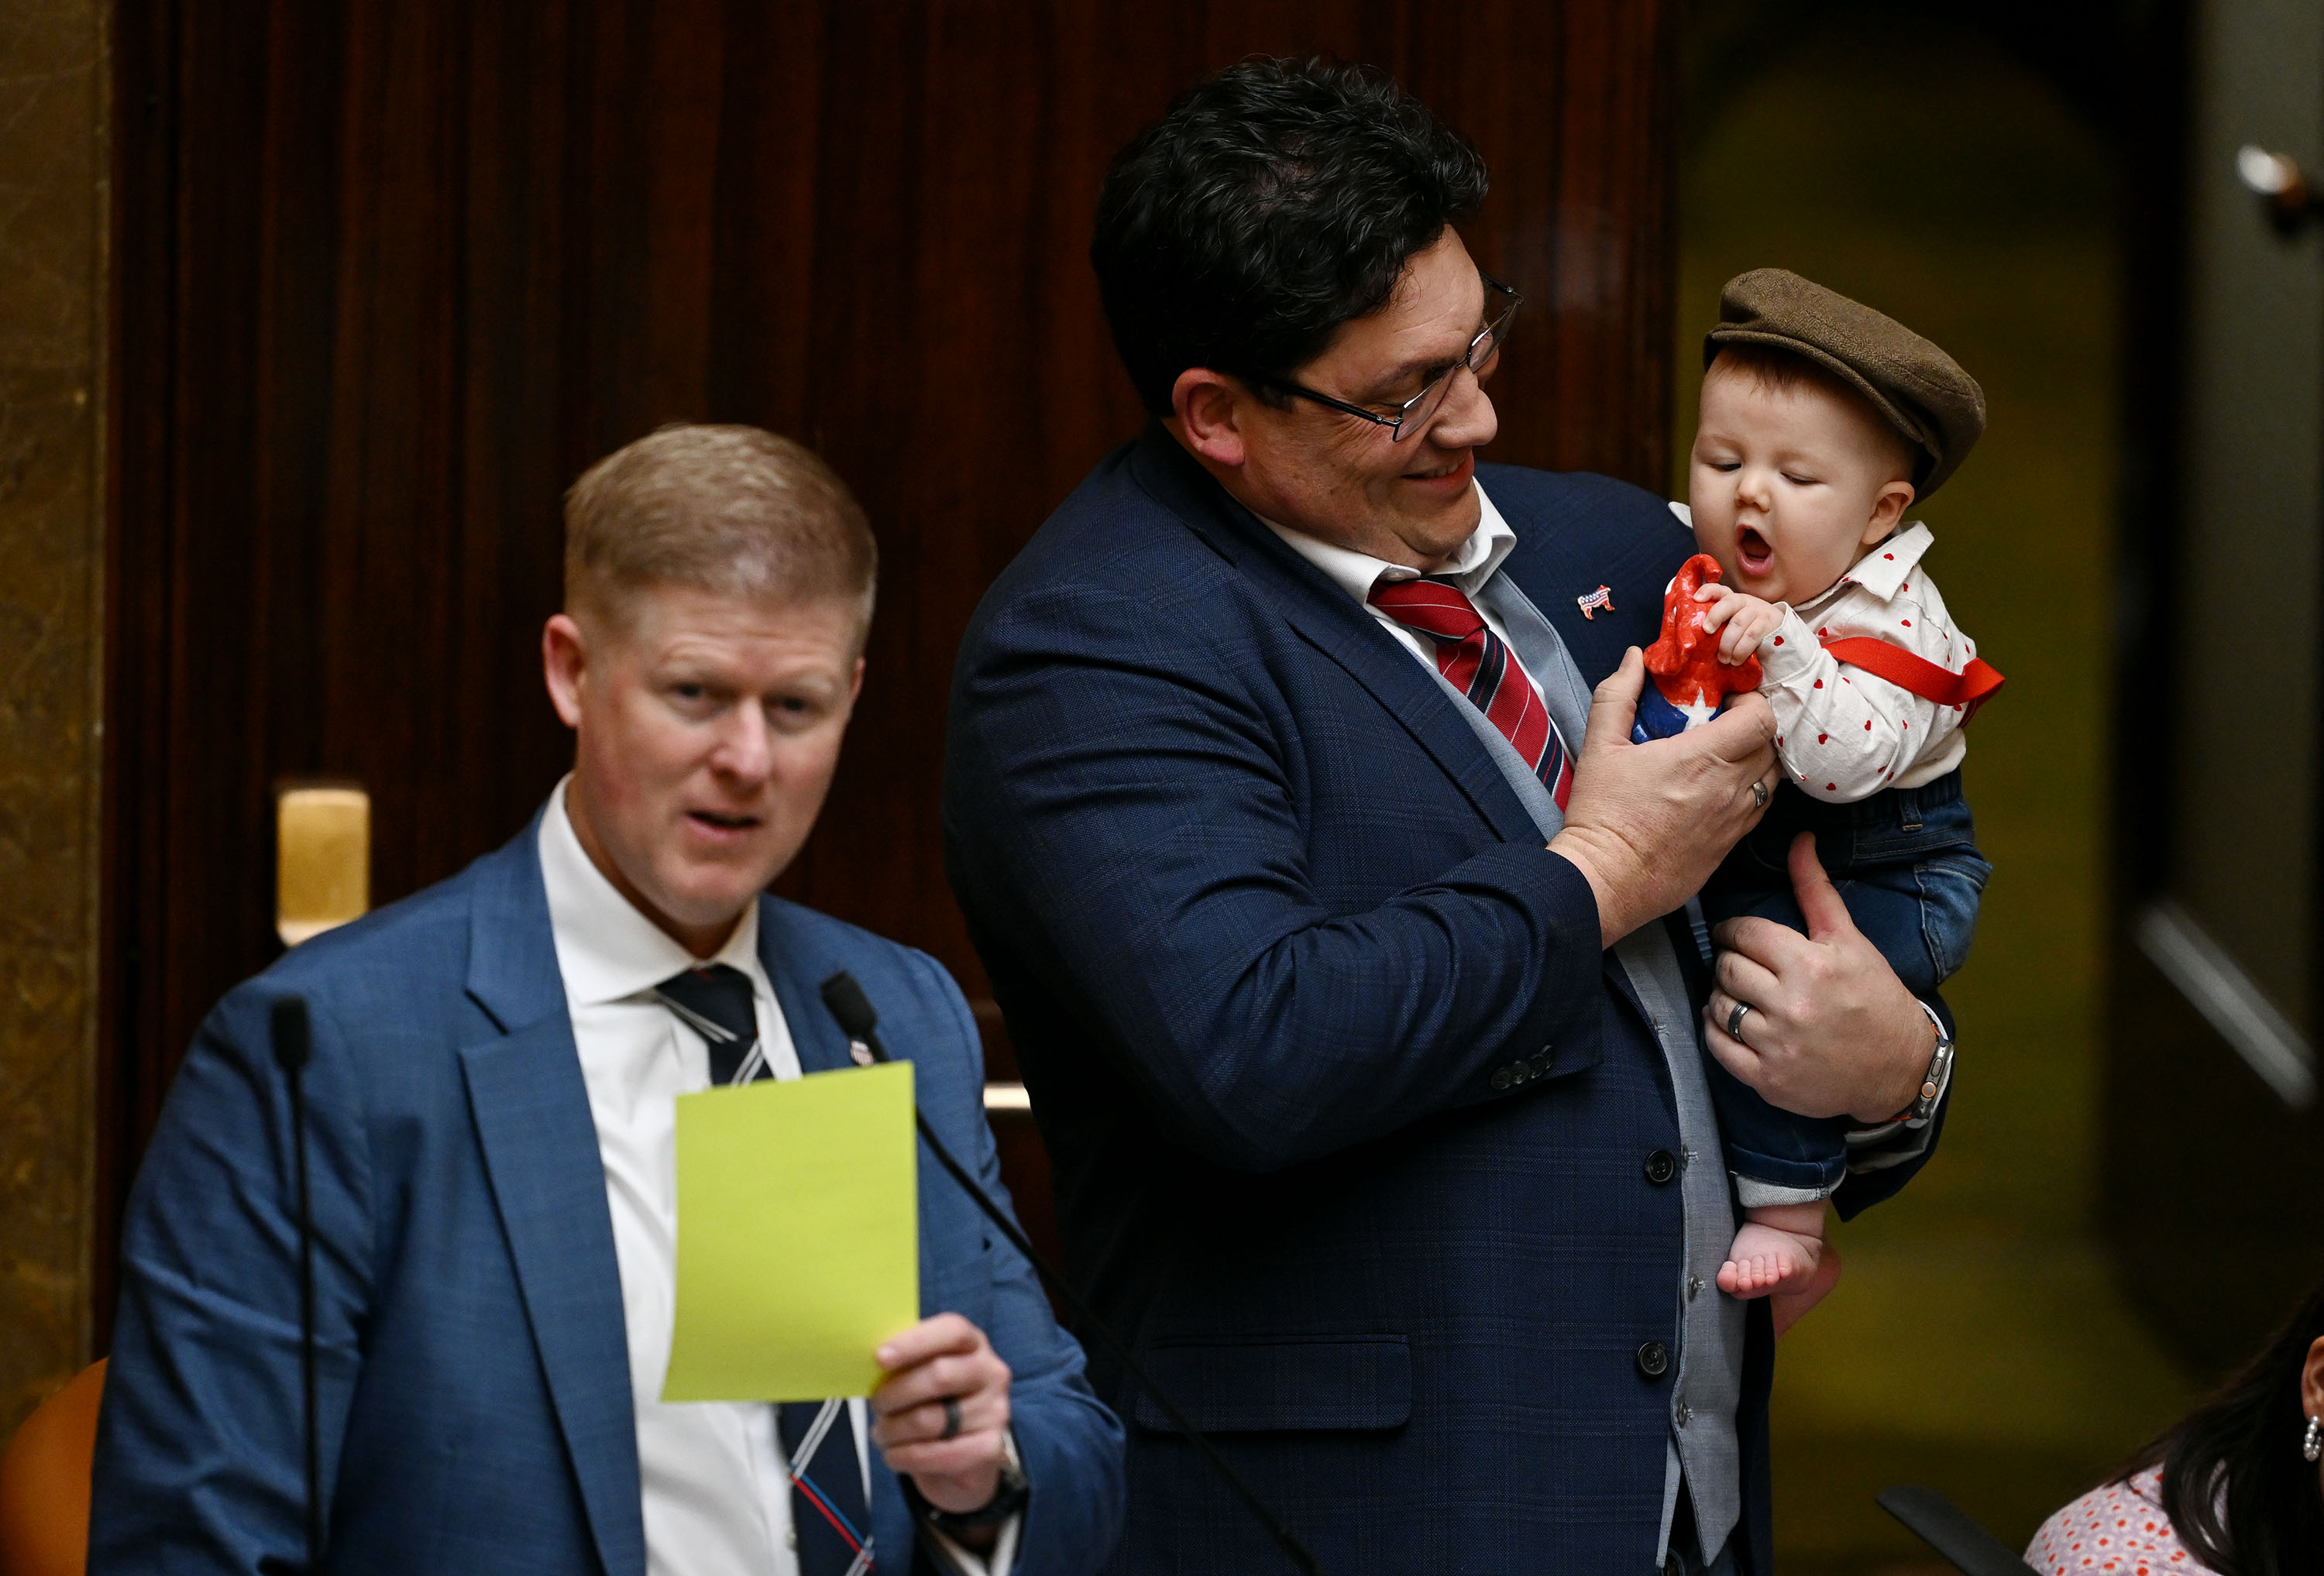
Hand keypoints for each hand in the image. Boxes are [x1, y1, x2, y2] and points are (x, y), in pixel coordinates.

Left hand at [870, 1313, 1012, 1519]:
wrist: (961, 1454)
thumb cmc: (933, 1402)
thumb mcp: (921, 1373)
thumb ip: (904, 1362)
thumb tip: (872, 1360)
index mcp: (973, 1343)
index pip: (952, 1331)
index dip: (915, 1342)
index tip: (880, 1357)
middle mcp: (992, 1372)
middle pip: (940, 1375)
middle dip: (896, 1392)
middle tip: (877, 1403)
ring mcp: (995, 1410)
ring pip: (931, 1419)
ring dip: (894, 1429)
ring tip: (881, 1433)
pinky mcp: (991, 1447)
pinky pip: (938, 1454)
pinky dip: (905, 1456)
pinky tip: (894, 1454)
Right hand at [1548, 648, 1779, 946]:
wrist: (1606, 881)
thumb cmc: (1601, 814)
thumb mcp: (1600, 746)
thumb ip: (1619, 694)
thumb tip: (1635, 657)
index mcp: (1702, 758)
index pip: (1761, 717)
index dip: (1750, 701)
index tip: (1723, 701)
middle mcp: (1729, 789)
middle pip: (1772, 745)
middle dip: (1754, 727)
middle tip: (1724, 724)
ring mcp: (1735, 821)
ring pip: (1772, 778)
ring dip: (1756, 760)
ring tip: (1725, 756)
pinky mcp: (1731, 846)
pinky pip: (1760, 809)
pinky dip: (1751, 791)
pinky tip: (1720, 789)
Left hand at [1694, 583, 1785, 665]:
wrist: (1778, 634)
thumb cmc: (1746, 631)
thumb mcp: (1732, 623)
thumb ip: (1718, 625)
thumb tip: (1693, 640)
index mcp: (1732, 600)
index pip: (1719, 590)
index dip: (1708, 591)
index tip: (1696, 599)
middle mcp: (1744, 602)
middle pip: (1729, 602)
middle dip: (1715, 615)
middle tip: (1707, 630)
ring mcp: (1757, 611)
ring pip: (1738, 623)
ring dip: (1727, 644)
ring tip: (1723, 659)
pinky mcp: (1768, 624)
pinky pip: (1751, 637)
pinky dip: (1741, 651)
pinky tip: (1736, 660)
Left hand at [1701, 833, 1935, 1122]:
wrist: (1899, 1069)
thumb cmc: (1874, 999)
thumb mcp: (1849, 941)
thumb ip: (1816, 890)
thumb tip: (1800, 840)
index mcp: (1811, 966)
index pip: (1745, 934)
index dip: (1734, 931)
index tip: (1736, 936)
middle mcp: (1792, 1006)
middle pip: (1726, 968)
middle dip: (1728, 960)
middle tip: (1739, 963)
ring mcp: (1778, 1046)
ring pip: (1718, 1006)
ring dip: (1721, 995)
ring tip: (1738, 992)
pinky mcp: (1768, 1080)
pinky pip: (1718, 1047)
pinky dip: (1716, 1031)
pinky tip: (1733, 1022)